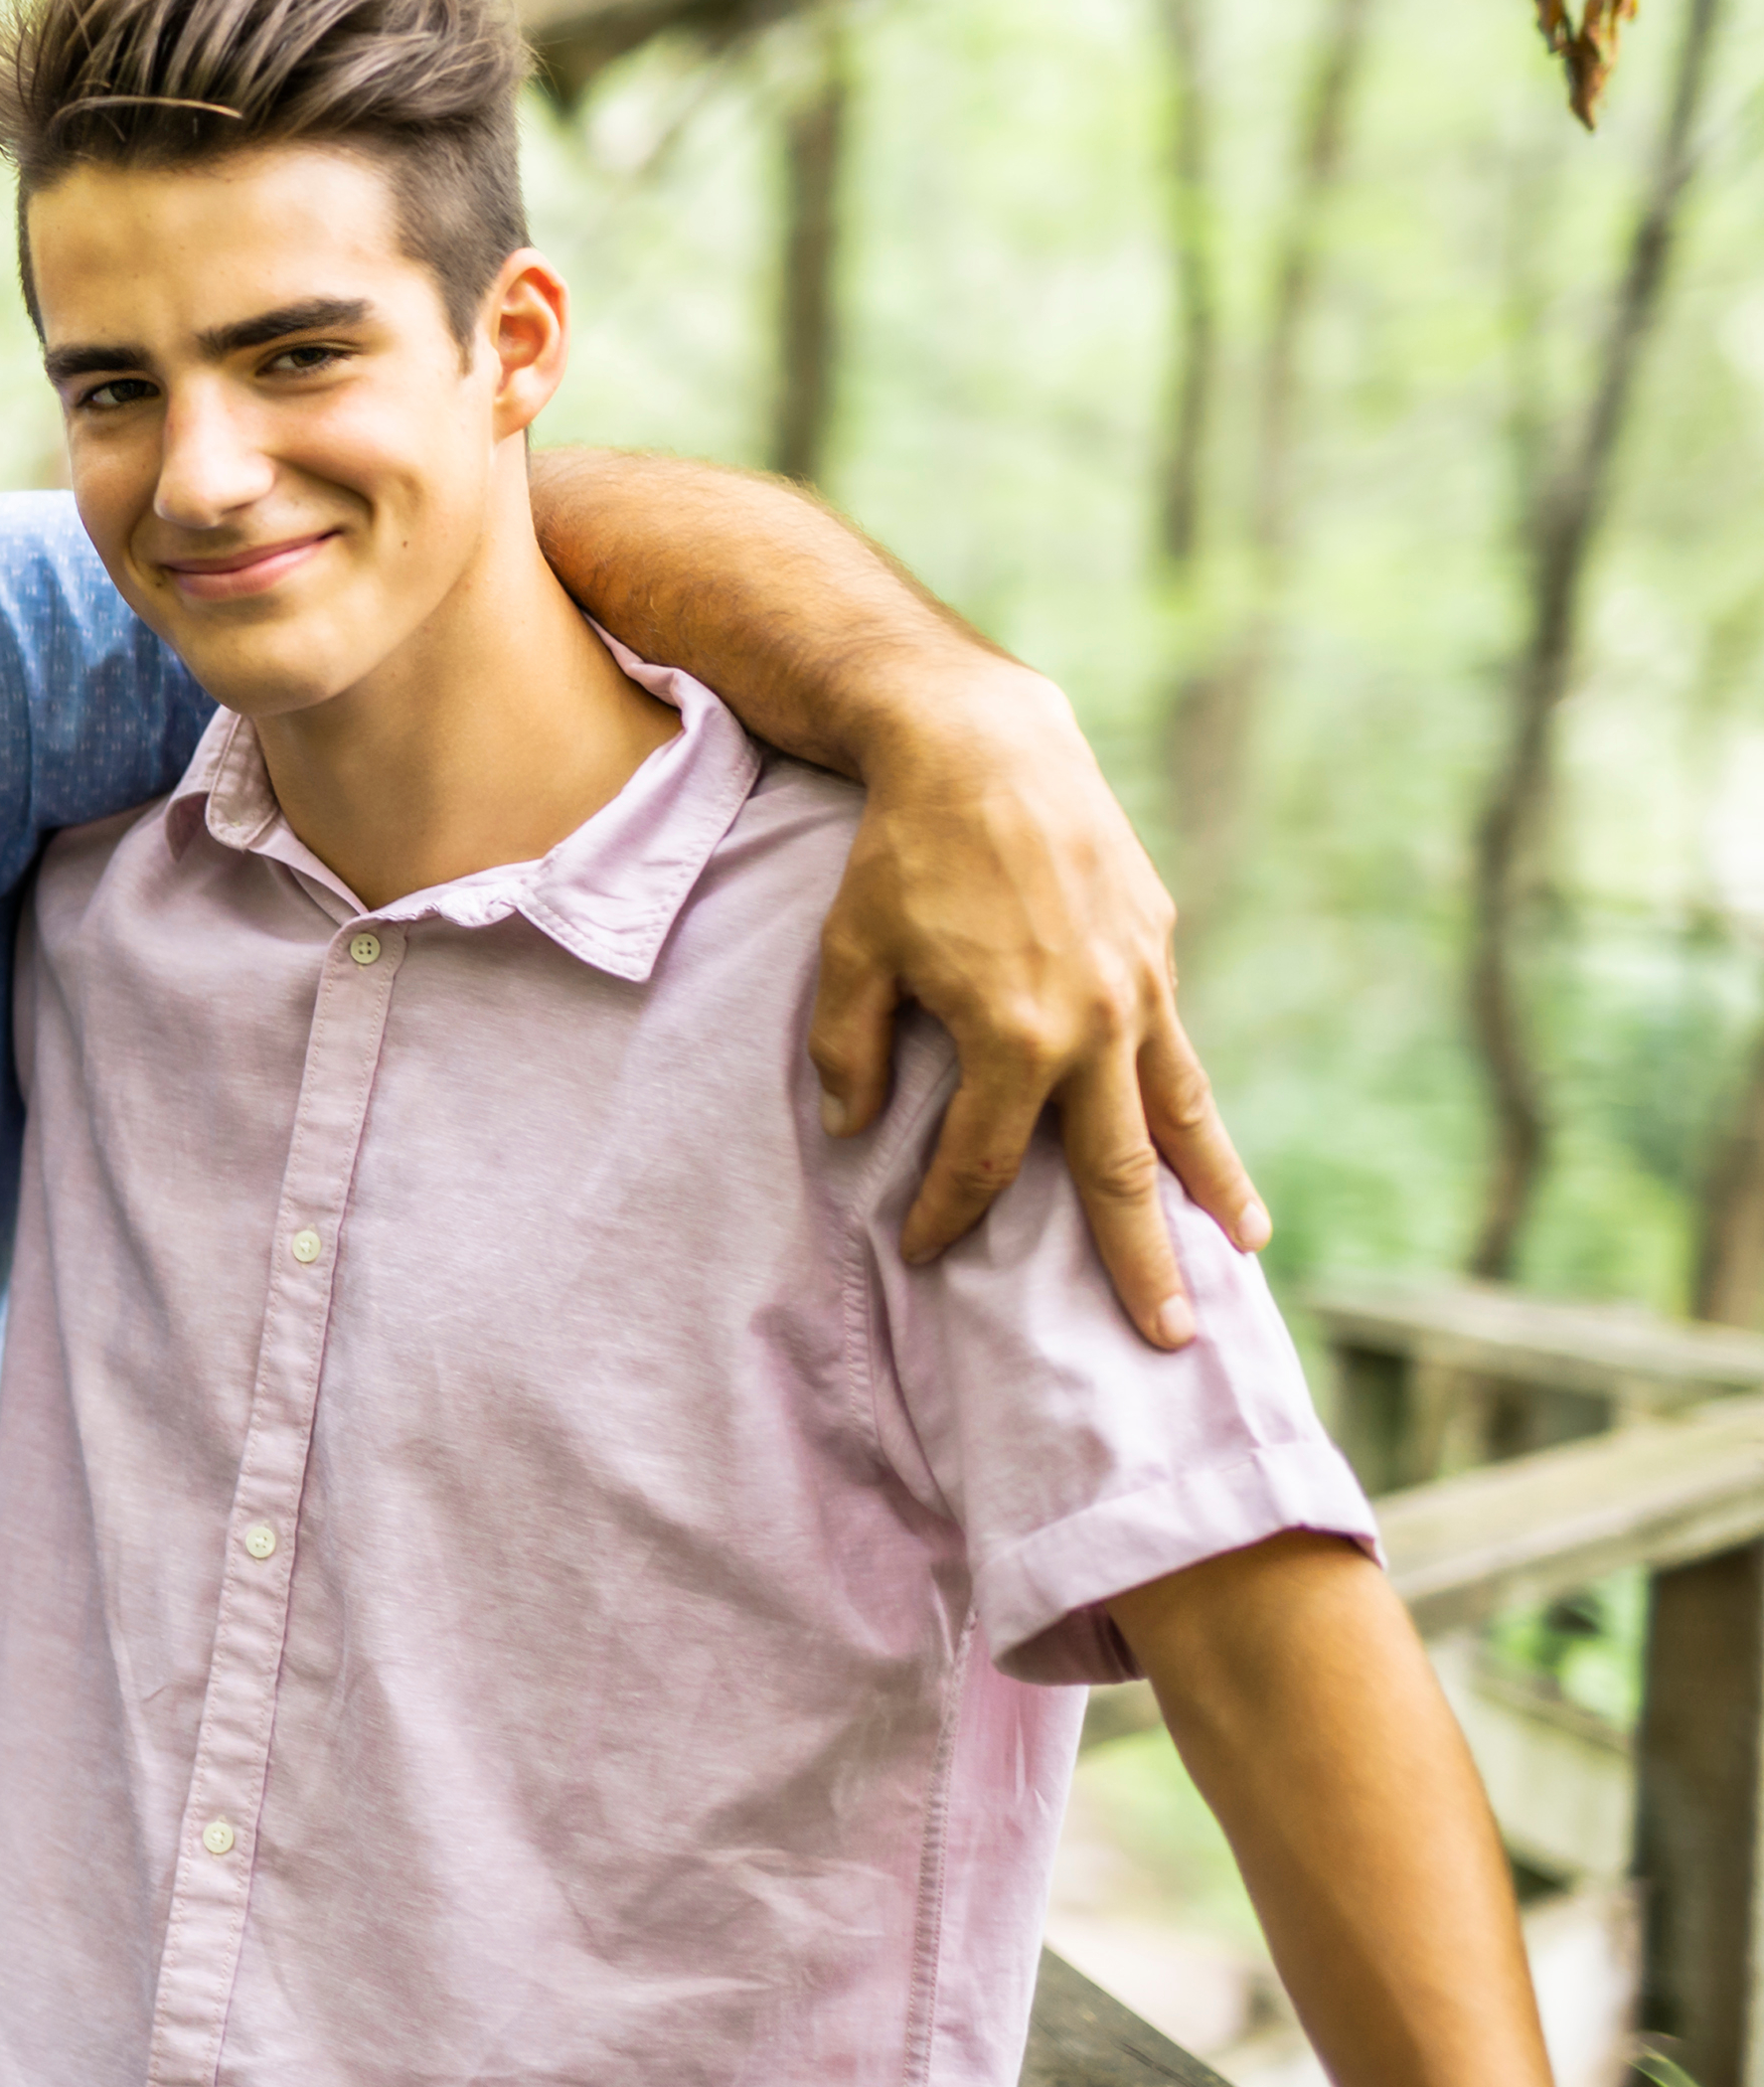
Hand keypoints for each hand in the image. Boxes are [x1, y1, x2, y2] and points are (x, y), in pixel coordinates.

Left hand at [810, 665, 1267, 1347]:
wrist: (985, 745)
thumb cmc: (903, 853)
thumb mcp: (849, 954)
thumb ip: (849, 1050)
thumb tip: (851, 1132)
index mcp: (1013, 1037)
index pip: (979, 1159)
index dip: (945, 1211)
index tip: (924, 1249)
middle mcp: (1095, 1025)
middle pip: (1118, 1171)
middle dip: (1139, 1261)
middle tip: (1169, 1341)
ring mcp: (1139, 986)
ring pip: (1180, 1114)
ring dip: (1209, 1190)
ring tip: (1239, 1256)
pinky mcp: (1157, 948)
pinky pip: (1180, 1053)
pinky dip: (1199, 1111)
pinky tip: (1208, 1146)